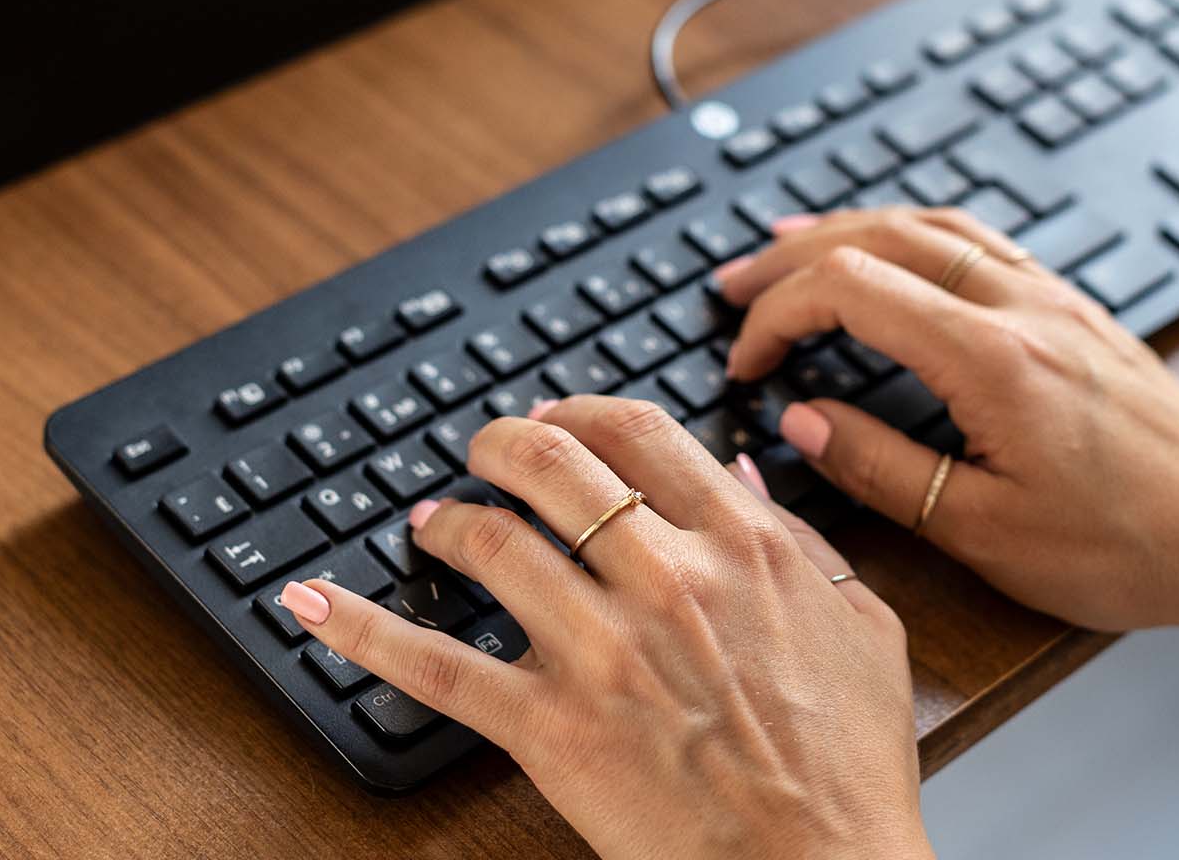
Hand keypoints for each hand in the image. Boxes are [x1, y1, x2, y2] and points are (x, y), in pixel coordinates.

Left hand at [279, 397, 930, 859]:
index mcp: (744, 545)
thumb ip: (803, 534)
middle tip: (481, 451)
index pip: (638, 433)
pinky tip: (312, 601)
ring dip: (444, 520)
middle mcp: (668, 579)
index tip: (557, 419)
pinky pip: (437, 667)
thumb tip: (742, 467)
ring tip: (427, 523)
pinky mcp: (551, 727)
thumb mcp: (865, 623)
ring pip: (491, 544)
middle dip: (501, 443)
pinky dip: (362, 629)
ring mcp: (602, 650)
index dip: (580, 412)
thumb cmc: (851, 766)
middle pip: (553, 466)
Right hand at [716, 207, 1178, 632]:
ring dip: (849, 228)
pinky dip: (914, 233)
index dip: (778, 315)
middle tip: (732, 283)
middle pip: (879, 238)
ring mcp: (1055, 299)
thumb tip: (801, 421)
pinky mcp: (1077, 310)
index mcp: (994, 359)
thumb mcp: (984, 531)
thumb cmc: (1128, 548)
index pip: (850, 290)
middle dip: (792, 255)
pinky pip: (979, 239)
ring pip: (931, 224)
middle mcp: (1023, 308)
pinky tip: (893, 251)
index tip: (745, 360)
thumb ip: (880, 467)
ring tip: (788, 244)